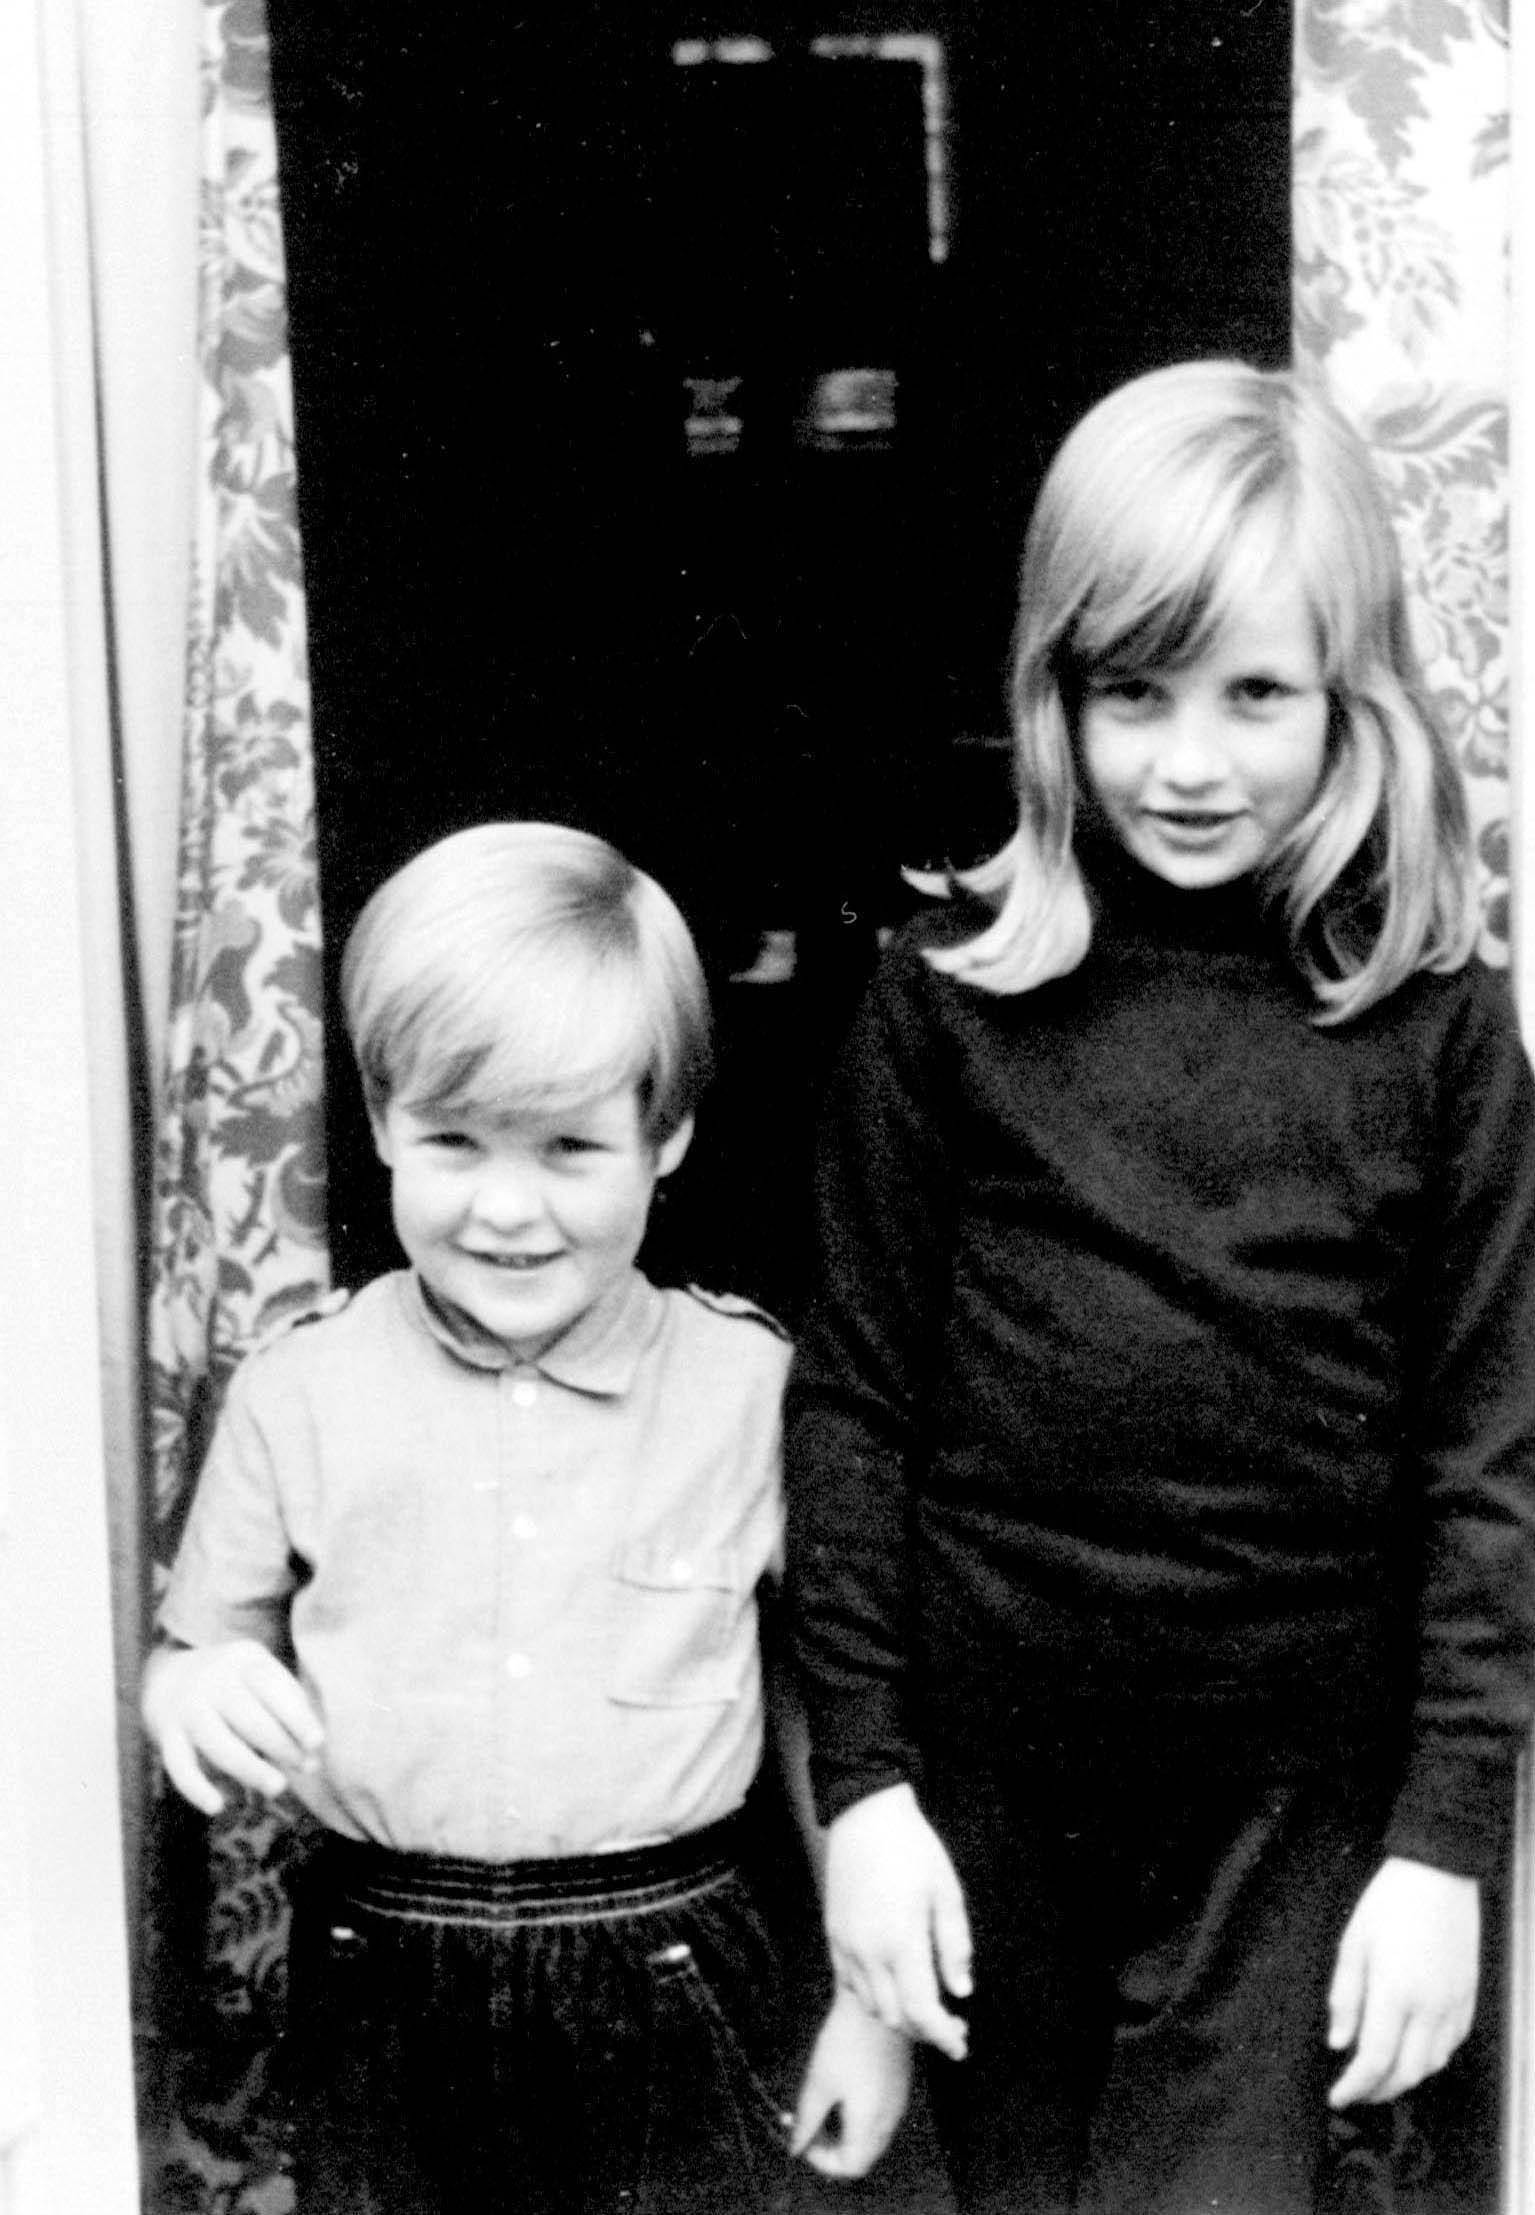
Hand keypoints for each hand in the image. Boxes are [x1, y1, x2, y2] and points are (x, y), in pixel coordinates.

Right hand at [142, 1639, 324, 1815]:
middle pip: (248, 1717)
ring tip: (279, 1787)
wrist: (168, 1675)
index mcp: (244, 1660)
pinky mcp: (167, 1735)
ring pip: (218, 1743)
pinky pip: (179, 1766)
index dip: (296, 1717)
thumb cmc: (236, 1684)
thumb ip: (290, 1712)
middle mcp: (212, 1680)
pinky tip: (218, 1807)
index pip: (272, 1687)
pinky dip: (196, 1789)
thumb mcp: (262, 1679)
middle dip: (280, 1746)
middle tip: (305, 1768)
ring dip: (250, 1769)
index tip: (317, 1743)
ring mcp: (188, 1708)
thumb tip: (313, 1761)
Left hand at [791, 1985, 912, 2177]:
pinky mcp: (899, 2087)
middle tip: (808, 2128)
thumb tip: (796, 2148)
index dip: (822, 2162)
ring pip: (870, 2139)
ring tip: (820, 2111)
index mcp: (870, 2124)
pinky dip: (858, 2120)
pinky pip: (878, 2120)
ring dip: (844, 2135)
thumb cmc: (845, 2042)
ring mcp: (897, 2104)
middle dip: (832, 2150)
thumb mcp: (818, 2083)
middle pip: (861, 2157)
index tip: (802, 2140)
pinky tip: (841, 2096)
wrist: (876, 2004)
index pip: (849, 2167)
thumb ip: (807, 2121)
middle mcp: (888, 2120)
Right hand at [824, 1783, 971, 2059]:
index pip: (921, 2011)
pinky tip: (894, 1982)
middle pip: (895, 2018)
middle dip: (924, 2031)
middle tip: (950, 2025)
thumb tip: (962, 1991)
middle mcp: (868, 1951)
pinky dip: (874, 1996)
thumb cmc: (914, 1849)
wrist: (866, 1814)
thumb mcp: (947, 1891)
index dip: (943, 2036)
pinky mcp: (833, 1935)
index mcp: (901, 1940)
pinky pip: (850, 1984)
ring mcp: (846, 1944)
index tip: (961, 2046)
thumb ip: (954, 1946)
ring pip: (870, 2006)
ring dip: (898, 2015)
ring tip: (923, 2004)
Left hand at [1326, 1856, 1479, 2106]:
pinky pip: (1451, 2044)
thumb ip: (1346, 1997)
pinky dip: (1430, 2059)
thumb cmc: (1389, 1903)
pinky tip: (1412, 2051)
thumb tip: (1339, 2043)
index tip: (1338, 2097)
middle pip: (1407, 2073)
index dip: (1355, 2087)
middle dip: (1379, 2091)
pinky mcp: (1469, 1998)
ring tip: (1380, 2075)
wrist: (1439, 1875)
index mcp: (1395, 1993)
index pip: (1375, 2060)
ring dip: (1405, 2079)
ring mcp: (1454, 2005)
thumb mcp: (1354, 1943)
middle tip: (1356, 2092)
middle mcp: (1430, 2007)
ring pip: (1432, 2065)